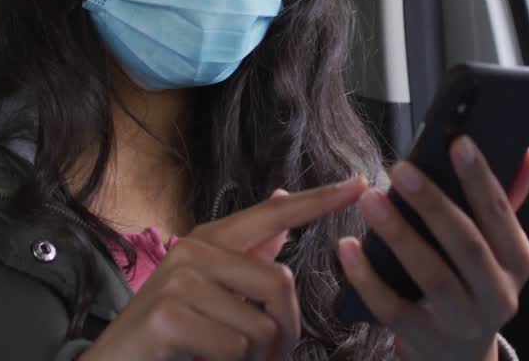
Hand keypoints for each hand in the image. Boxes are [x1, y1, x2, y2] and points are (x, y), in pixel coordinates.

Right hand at [83, 177, 368, 360]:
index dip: (318, 201)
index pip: (274, 215)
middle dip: (286, 332)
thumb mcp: (209, 289)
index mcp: (209, 240)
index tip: (360, 185)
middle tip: (272, 359)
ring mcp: (179, 280)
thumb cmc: (169, 333)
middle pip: (279, 283)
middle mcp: (194, 250)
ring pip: (261, 325)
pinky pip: (234, 347)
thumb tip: (282, 210)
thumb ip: (246, 254)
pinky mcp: (169, 315)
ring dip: (256, 359)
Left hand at [338, 141, 528, 360]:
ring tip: (370, 201)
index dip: (481, 178)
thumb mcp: (497, 248)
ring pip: (432, 277)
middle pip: (467, 246)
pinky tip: (348, 249)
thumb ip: (507, 201)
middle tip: (401, 169)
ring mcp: (462, 322)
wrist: (460, 356)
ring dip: (399, 235)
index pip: (502, 214)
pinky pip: (393, 309)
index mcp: (517, 263)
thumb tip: (528, 152)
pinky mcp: (425, 340)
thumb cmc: (474, 284)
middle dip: (434, 204)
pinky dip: (368, 279)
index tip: (458, 142)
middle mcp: (497, 295)